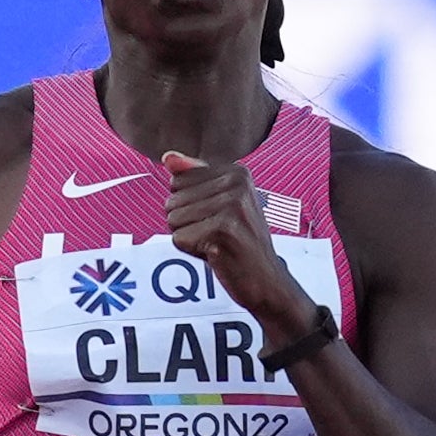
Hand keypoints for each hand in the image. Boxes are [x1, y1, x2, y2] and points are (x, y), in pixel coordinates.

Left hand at [156, 149, 311, 340]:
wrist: (266, 279)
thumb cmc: (238, 241)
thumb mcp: (217, 204)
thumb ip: (191, 177)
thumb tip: (168, 156)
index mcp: (237, 172)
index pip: (177, 182)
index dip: (189, 207)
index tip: (217, 218)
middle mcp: (237, 183)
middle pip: (172, 200)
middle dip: (186, 223)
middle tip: (217, 234)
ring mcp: (232, 206)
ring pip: (172, 219)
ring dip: (189, 238)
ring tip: (217, 243)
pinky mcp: (224, 230)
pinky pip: (179, 239)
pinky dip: (192, 252)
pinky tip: (217, 254)